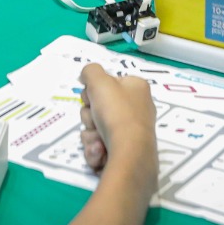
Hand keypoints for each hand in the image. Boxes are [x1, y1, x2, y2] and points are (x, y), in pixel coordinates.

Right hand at [78, 64, 157, 190]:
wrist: (129, 153)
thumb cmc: (117, 112)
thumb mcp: (100, 81)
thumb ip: (90, 71)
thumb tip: (87, 76)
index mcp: (136, 88)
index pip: (107, 83)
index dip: (94, 90)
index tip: (91, 96)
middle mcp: (135, 107)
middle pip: (97, 107)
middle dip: (90, 116)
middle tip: (95, 119)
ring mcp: (130, 131)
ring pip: (95, 128)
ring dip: (91, 134)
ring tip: (99, 139)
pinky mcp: (123, 150)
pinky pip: (98, 146)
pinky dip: (96, 149)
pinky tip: (101, 151)